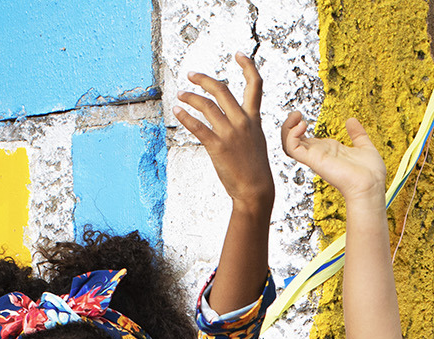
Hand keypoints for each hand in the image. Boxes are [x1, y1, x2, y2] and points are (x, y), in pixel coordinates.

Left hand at [174, 53, 273, 213]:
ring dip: (190, 97)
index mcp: (254, 119)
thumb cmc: (254, 168)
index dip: (247, 66)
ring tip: (180, 96)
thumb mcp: (256, 141)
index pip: (255, 85)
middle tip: (190, 75)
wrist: (256, 190)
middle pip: (222, 89)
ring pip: (206, 105)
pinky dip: (185, 117)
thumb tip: (231, 117)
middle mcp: (242, 122)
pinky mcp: (218, 147)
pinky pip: (197, 126)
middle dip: (204, 79)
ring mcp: (230, 134)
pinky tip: (177, 112)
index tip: (238, 54)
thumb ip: (246, 125)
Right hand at [280, 112, 386, 202]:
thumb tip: (351, 121)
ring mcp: (315, 158)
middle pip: (292, 141)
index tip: (303, 116)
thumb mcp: (364, 147)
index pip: (304, 139)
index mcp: (328, 151)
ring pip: (288, 144)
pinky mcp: (314, 160)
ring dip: (287, 128)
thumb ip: (357, 134)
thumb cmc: (370, 174)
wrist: (371, 185)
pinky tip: (302, 125)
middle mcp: (319, 155)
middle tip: (297, 114)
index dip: (298, 127)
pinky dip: (292, 135)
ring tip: (296, 116)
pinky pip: (292, 148)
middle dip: (289, 125)